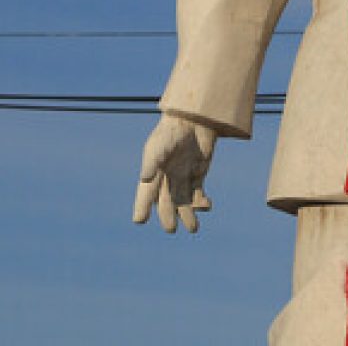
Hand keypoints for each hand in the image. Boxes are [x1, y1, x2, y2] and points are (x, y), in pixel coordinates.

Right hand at [133, 115, 216, 233]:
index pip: (146, 194)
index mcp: (154, 171)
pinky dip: (201, 202)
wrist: (196, 117)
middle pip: (166, 202)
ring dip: (188, 215)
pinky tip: (207, 206)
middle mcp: (167, 177)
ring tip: (194, 229)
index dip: (142, 206)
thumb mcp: (162, 143)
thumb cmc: (174, 129)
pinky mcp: (198, 174)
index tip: (140, 220)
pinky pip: (198, 193)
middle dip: (168, 216)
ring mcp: (183, 176)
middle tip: (171, 229)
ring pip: (183, 202)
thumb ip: (153, 160)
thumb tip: (144, 178)